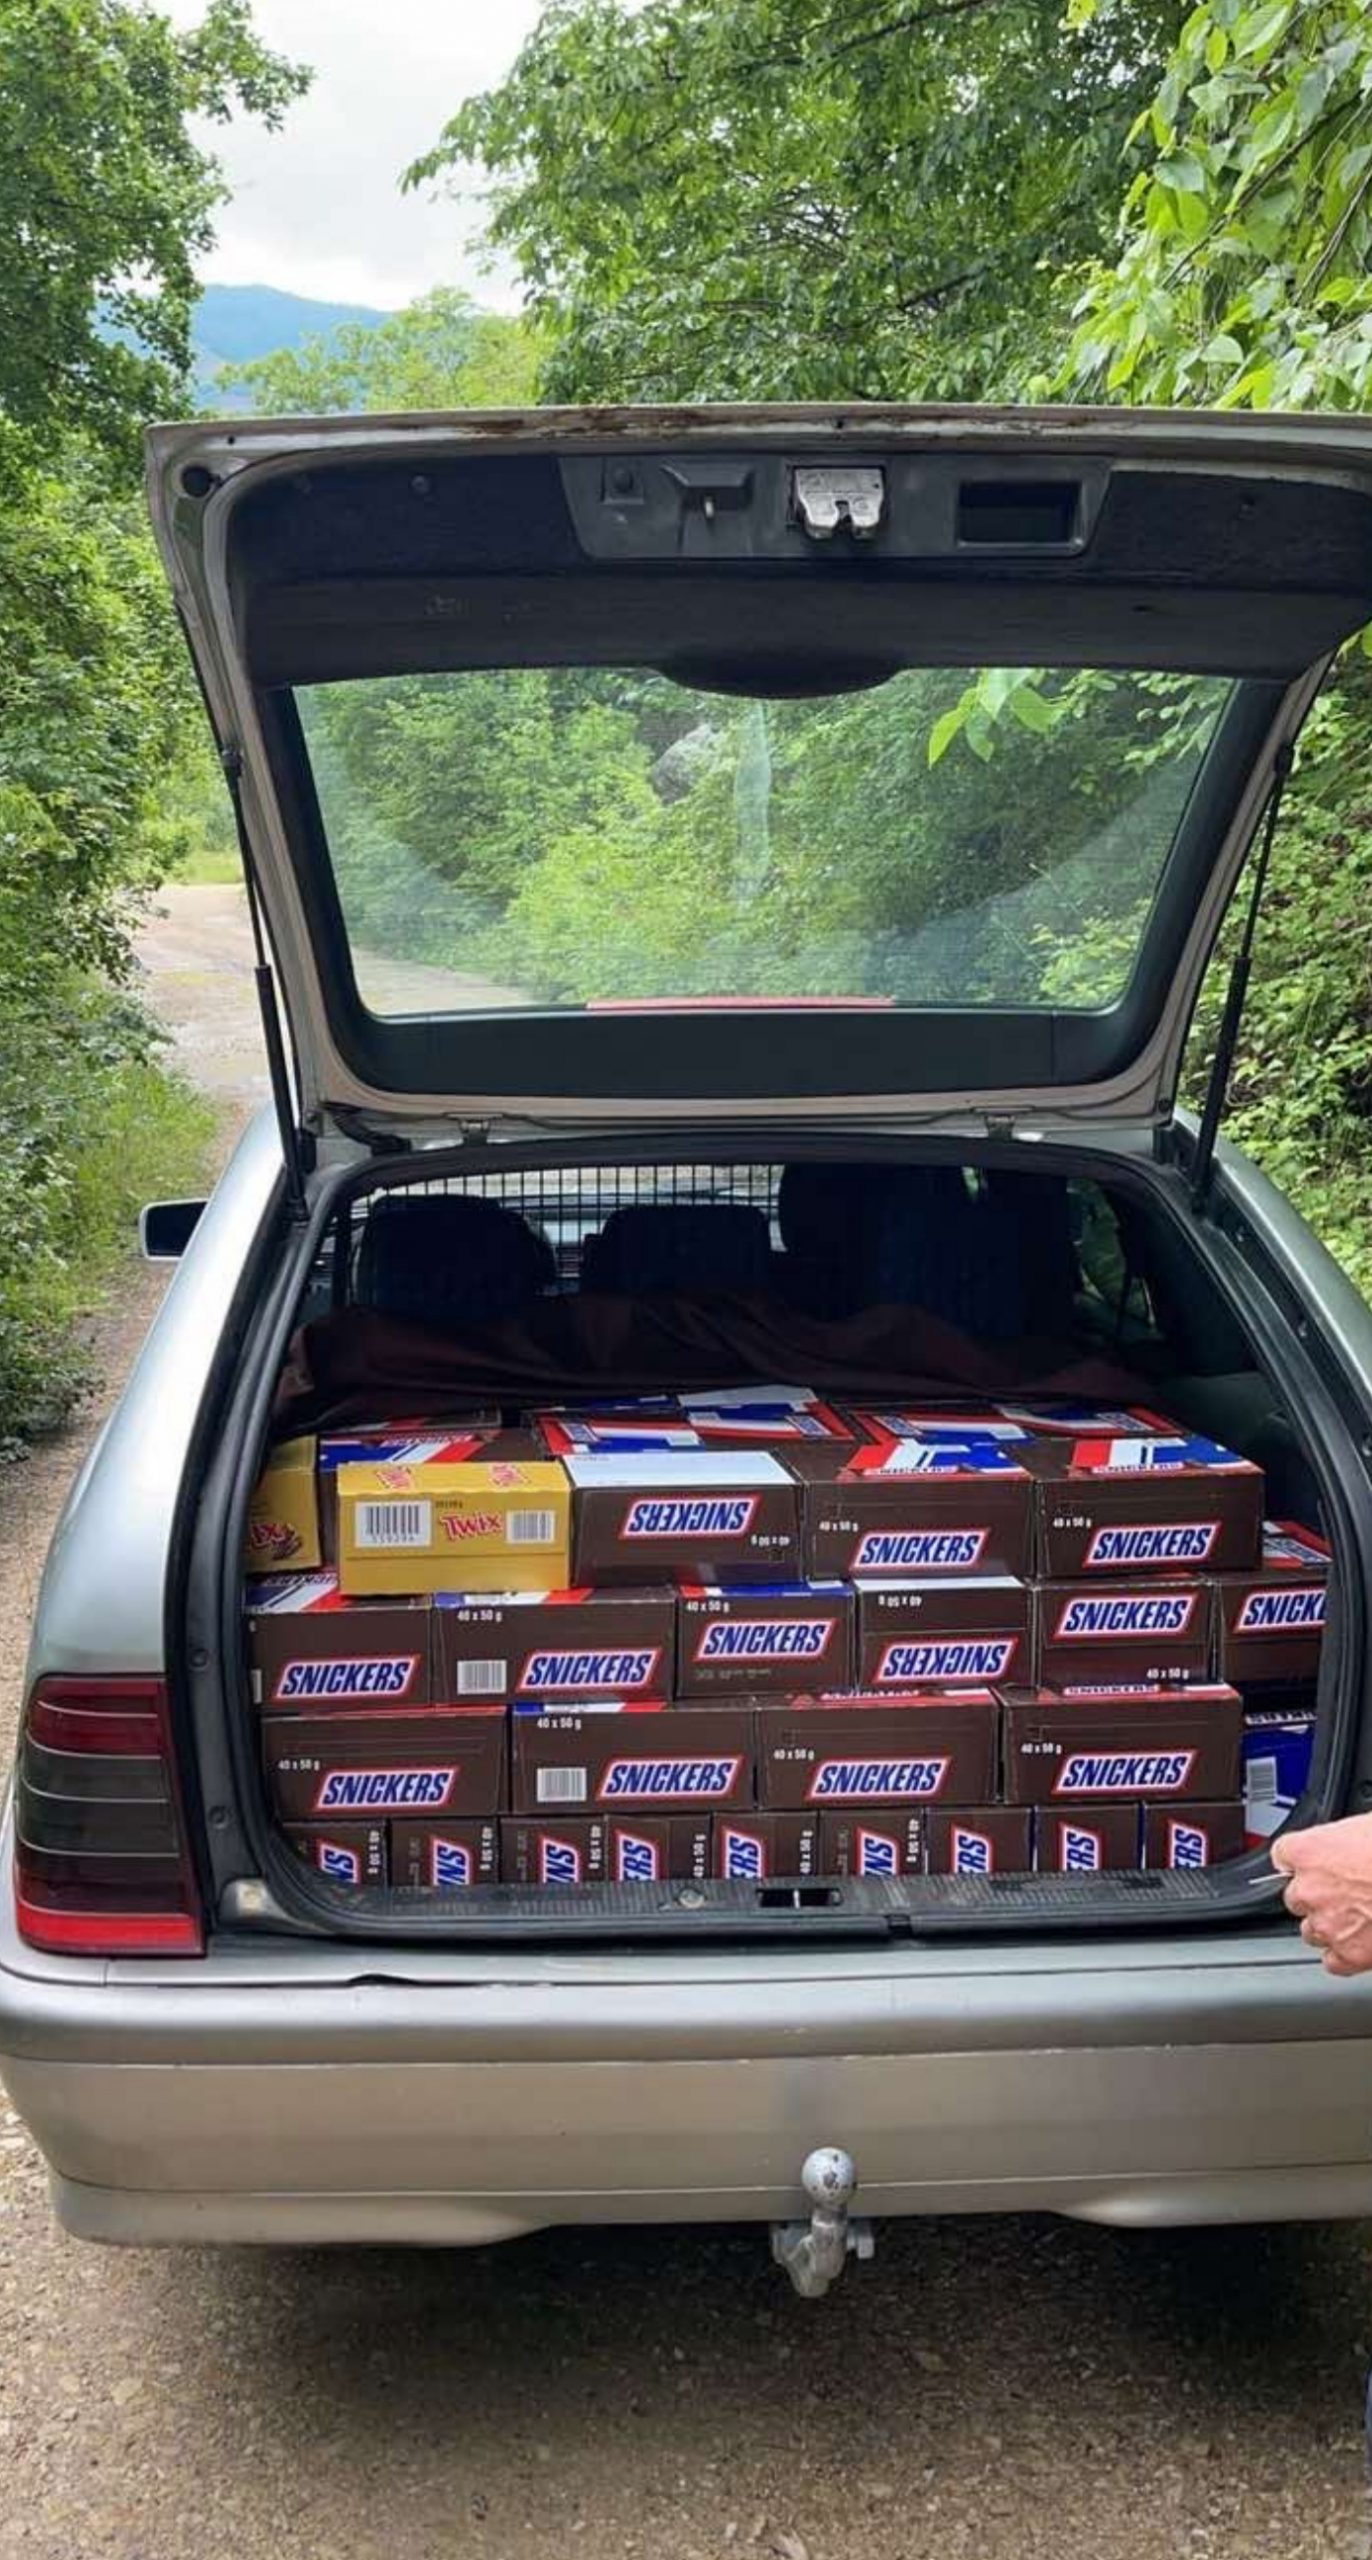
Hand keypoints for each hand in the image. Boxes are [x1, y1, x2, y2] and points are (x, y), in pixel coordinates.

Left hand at [1272, 1812, 1371, 1975]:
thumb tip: (1349, 1844)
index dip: (1302, 1860)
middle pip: (1295, 1896)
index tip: (1311, 1863)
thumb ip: (1346, 1839)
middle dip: (1316, 1895)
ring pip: (1311, 1931)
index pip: (1283, 1855)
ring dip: (1329, 1925)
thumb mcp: (1365, 1826)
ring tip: (1358, 1917)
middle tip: (1346, 1891)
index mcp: (1309, 1851)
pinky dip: (1344, 1955)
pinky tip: (1361, 1943)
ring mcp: (1328, 1924)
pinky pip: (1333, 1962)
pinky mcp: (1350, 1954)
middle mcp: (1310, 1889)